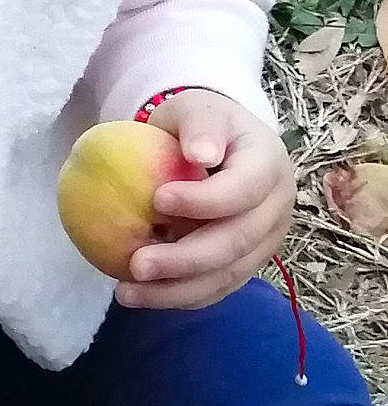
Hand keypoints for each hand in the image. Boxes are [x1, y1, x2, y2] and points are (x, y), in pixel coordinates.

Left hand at [114, 88, 295, 310]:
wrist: (217, 144)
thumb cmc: (201, 125)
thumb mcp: (198, 107)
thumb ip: (200, 123)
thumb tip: (201, 153)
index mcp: (269, 164)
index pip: (244, 189)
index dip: (205, 201)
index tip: (156, 200)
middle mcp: (276, 207)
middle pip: (237, 242)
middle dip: (186, 259)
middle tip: (137, 264)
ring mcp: (266, 240)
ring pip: (228, 275)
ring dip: (178, 290)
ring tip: (127, 293)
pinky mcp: (248, 262)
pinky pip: (218, 287)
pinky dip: (182, 296)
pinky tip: (144, 297)